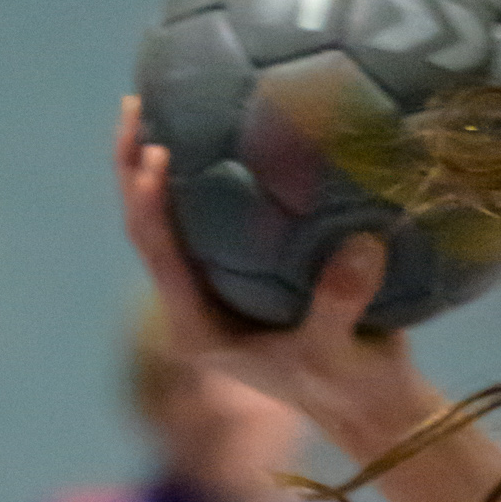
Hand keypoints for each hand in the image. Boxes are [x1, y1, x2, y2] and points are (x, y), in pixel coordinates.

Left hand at [115, 102, 441, 465]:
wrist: (368, 405)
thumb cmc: (345, 389)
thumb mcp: (339, 355)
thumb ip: (340, 303)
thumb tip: (362, 246)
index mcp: (198, 329)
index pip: (159, 256)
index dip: (149, 204)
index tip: (156, 152)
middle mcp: (196, 302)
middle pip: (147, 227)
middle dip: (132, 168)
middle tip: (135, 104)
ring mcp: (216, 284)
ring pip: (173, 215)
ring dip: (159, 160)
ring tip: (158, 96)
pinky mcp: (242, 268)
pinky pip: (216, 208)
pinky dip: (211, 166)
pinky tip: (225, 116)